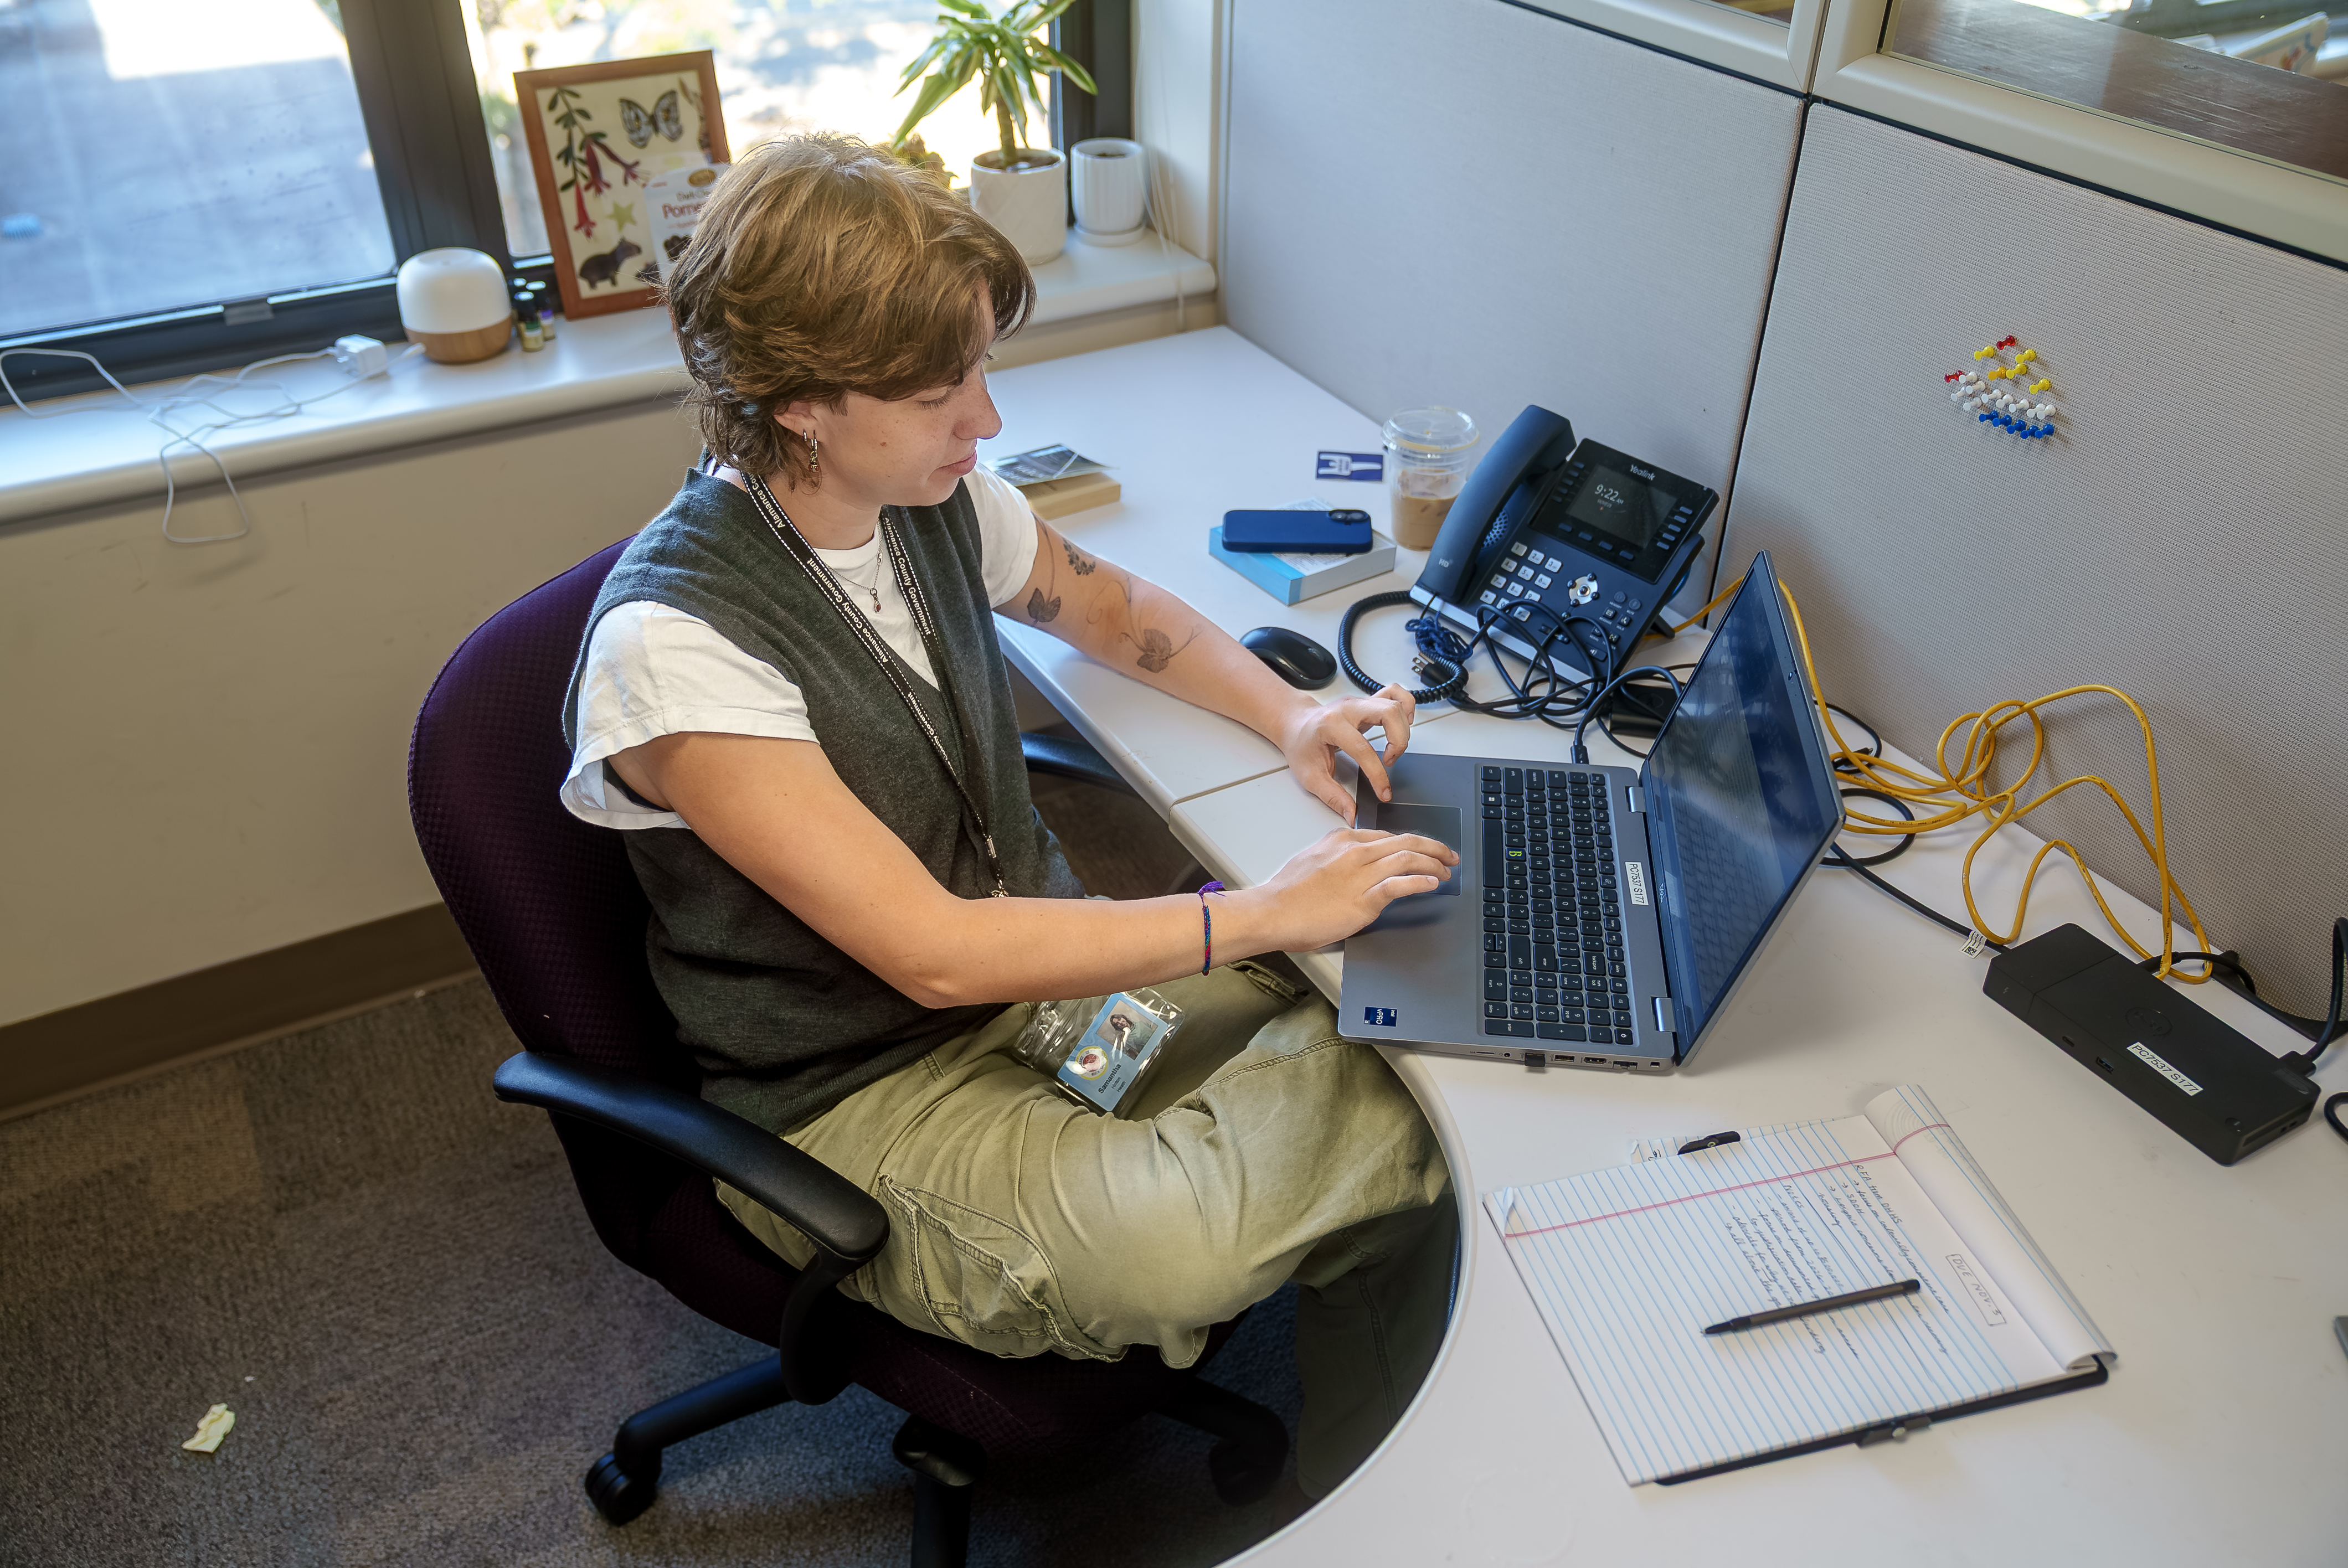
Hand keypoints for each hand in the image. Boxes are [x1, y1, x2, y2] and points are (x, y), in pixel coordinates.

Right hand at [1235, 827, 1457, 953]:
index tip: (1425, 850)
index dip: (1413, 843)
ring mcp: (1360, 874)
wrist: (1271, 911)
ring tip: (1446, 871)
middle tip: (1449, 856)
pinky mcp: (1363, 900)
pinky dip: (1420, 882)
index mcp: (1343, 839)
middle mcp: (1355, 852)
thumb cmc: (1287, 893)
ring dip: (1433, 864)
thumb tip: (1352, 865)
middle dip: (1433, 848)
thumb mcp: (1313, 859)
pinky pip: (1400, 886)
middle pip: (1406, 842)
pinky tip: (1432, 884)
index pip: (1388, 836)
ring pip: (1408, 859)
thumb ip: (1336, 857)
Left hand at [1276, 684, 1418, 818]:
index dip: (1378, 774)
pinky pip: (1394, 693)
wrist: (1294, 724)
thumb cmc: (1301, 745)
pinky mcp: (1367, 702)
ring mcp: (1359, 702)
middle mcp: (1348, 708)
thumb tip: (1352, 813)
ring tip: (1395, 747)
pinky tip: (1404, 723)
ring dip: (1403, 727)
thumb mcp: (1310, 776)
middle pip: (1388, 712)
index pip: (1363, 748)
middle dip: (1399, 741)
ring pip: (1394, 702)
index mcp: (1331, 725)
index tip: (1384, 792)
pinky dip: (1406, 705)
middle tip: (1390, 761)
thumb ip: (1333, 796)